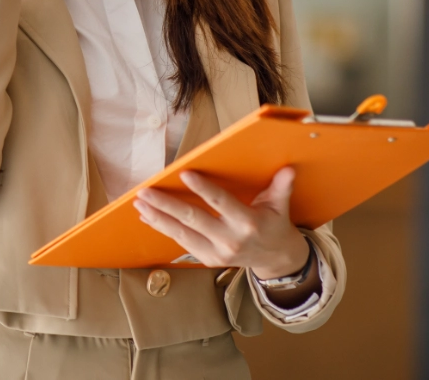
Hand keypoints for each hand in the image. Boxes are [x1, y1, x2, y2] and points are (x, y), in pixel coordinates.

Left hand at [134, 167, 310, 279]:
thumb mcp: (280, 206)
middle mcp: (230, 240)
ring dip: (158, 218)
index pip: (221, 203)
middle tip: (145, 192)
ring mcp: (217, 252)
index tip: (184, 174)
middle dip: (166, 205)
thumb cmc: (275, 225)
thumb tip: (288, 169)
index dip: (203, 189)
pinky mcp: (208, 259)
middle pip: (193, 220)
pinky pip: (181, 242)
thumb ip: (281, 187)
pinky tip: (148, 217)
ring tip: (140, 204)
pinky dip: (163, 229)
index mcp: (248, 223)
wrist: (276, 260)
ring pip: (182, 234)